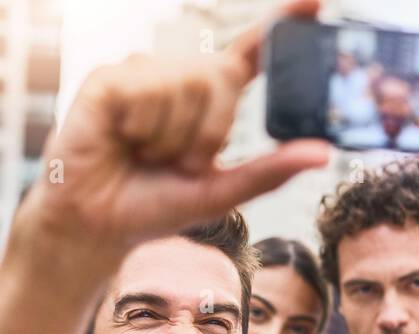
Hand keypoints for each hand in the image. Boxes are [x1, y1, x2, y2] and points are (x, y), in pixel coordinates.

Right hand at [26, 0, 329, 254]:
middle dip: (208, 131)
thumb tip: (322, 154)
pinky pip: (145, 90)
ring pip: (184, 83)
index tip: (316, 0)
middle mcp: (176, 77)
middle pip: (220, 76)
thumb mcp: (219, 193)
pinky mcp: (107, 80)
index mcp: (208, 98)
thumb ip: (268, 172)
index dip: (282, 22)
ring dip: (170, 136)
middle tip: (176, 162)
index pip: (252, 52)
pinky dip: (140, 128)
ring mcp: (141, 74)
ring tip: (143, 153)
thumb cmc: (151, 207)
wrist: (96, 226)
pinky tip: (120, 139)